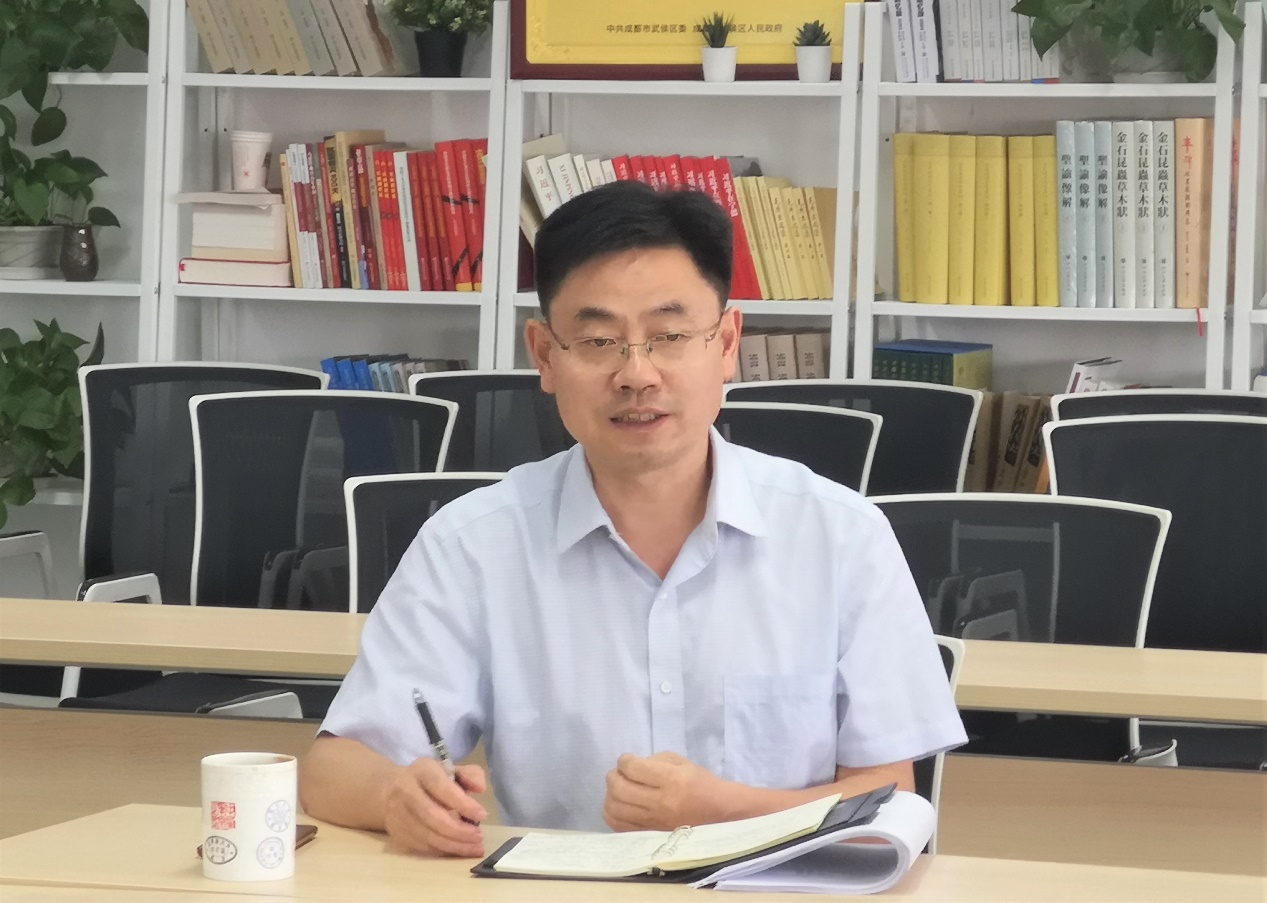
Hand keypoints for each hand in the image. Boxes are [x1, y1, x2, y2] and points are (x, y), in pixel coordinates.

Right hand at [382, 758, 487, 856]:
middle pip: (432, 816)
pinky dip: (442, 850)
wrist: (389, 789)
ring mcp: (397, 814)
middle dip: (458, 830)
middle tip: (479, 837)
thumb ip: (470, 775)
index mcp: (422, 771)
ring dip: (453, 845)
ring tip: (474, 848)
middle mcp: (405, 791)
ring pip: (426, 835)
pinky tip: (458, 850)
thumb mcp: (450, 769)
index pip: (442, 788)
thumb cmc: (428, 780)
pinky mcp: (395, 833)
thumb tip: (480, 788)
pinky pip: (421, 846)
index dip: (462, 803)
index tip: (482, 815)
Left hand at [603, 751, 731, 831]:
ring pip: (615, 810)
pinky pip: (620, 827)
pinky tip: (620, 806)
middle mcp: (661, 802)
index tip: (627, 760)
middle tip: (619, 774)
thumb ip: (654, 761)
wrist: (720, 814)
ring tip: (617, 790)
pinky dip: (613, 815)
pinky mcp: (651, 835)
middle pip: (620, 789)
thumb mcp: (682, 762)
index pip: (633, 768)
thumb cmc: (701, 784)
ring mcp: (654, 822)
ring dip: (610, 796)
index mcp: (671, 780)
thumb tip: (630, 767)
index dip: (624, 761)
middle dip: (613, 777)